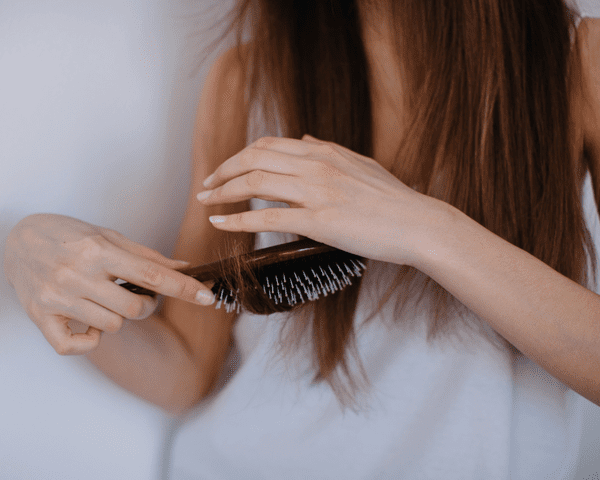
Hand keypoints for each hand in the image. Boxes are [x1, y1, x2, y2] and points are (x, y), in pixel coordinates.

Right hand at [4, 214, 215, 354]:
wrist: (16, 239)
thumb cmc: (68, 235)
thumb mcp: (108, 236)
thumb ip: (147, 257)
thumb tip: (184, 269)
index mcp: (99, 250)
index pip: (152, 275)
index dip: (184, 288)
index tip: (207, 298)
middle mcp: (78, 274)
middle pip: (135, 309)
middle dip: (146, 306)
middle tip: (134, 294)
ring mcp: (58, 298)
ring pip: (112, 326)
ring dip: (118, 318)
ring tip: (104, 300)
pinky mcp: (41, 317)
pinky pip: (76, 346)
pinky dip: (89, 340)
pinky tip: (87, 322)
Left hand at [197, 134, 435, 264]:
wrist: (418, 224)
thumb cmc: (393, 199)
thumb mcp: (360, 163)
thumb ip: (328, 149)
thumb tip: (303, 137)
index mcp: (324, 151)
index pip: (269, 144)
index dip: (240, 155)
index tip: (226, 168)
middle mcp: (316, 164)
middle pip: (254, 158)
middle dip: (223, 170)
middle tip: (206, 184)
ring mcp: (316, 191)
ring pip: (255, 182)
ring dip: (223, 192)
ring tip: (205, 201)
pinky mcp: (319, 221)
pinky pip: (267, 217)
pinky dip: (237, 219)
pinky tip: (220, 224)